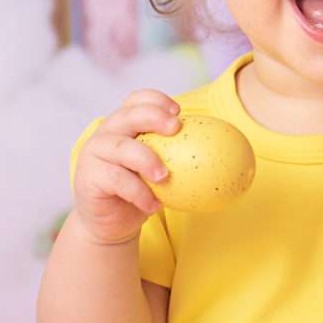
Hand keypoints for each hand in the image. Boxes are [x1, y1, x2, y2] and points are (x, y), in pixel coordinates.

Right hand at [72, 89, 181, 245]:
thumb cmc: (144, 189)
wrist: (112, 222)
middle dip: (153, 116)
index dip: (156, 100)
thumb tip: (234, 157)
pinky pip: (116, 180)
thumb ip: (183, 154)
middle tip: (176, 128)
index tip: (178, 111)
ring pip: (121, 148)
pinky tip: (154, 206)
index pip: (137, 99)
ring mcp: (94, 153)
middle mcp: (107, 133)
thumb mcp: (163, 167)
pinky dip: (138, 192)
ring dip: (146, 159)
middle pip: (128, 115)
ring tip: (165, 176)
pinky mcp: (88, 177)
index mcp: (125, 123)